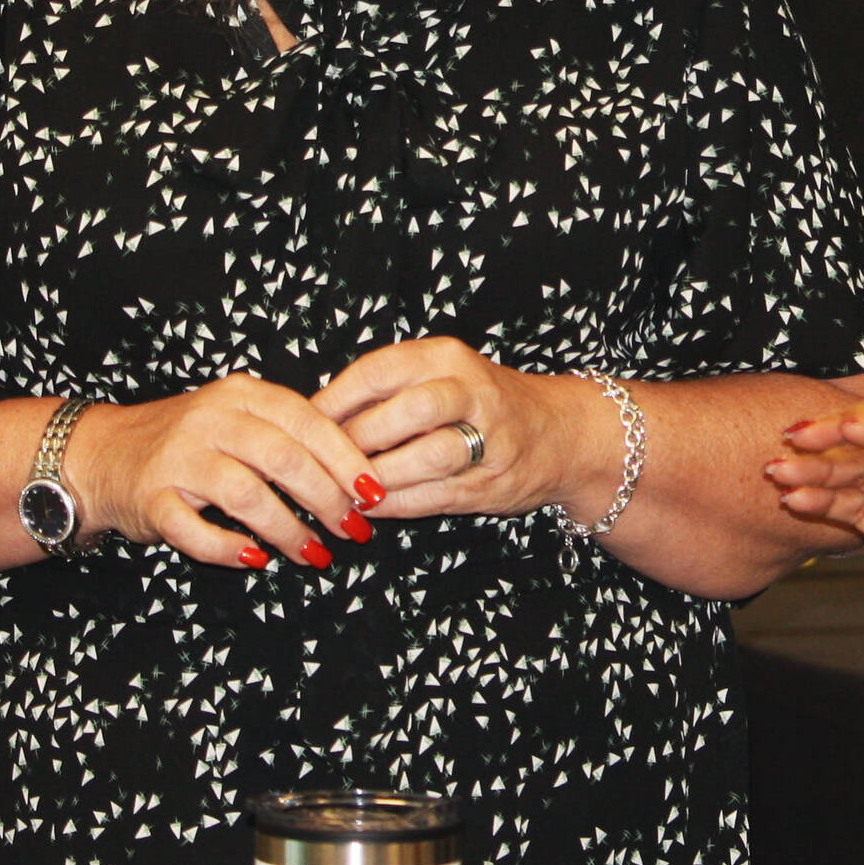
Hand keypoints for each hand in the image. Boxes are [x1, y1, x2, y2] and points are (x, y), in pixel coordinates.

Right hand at [66, 376, 384, 570]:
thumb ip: (290, 436)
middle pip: (284, 459)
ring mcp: (178, 458)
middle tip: (354, 529)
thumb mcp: (240, 420)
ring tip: (316, 554)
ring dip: (288, 530)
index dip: (346, 458)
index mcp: (244, 395)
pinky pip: (193, 529)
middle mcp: (211, 419)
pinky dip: (227, 548)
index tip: (374, 491)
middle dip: (327, 499)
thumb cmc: (191, 442)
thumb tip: (358, 474)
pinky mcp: (150, 498)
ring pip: (245, 495)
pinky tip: (255, 560)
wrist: (102, 453)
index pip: (308, 422)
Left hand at [312, 336, 592, 521]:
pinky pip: (436, 495)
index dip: (335, 400)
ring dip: (378, 477)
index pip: (379, 371)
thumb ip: (387, 389)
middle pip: (405, 412)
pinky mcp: (494, 481)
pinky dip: (397, 504)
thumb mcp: (440, 375)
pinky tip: (371, 507)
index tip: (303, 423)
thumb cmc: (482, 402)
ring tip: (345, 488)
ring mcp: (490, 438)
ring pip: (425, 457)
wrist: (561, 433)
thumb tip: (315, 414)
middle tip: (322, 461)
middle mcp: (473, 391)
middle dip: (358, 441)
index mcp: (447, 357)